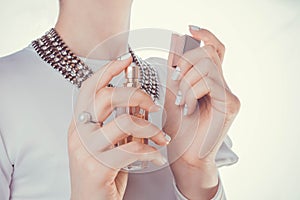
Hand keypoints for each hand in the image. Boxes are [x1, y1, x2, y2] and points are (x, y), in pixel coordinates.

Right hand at [68, 56, 168, 199]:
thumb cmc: (102, 173)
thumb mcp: (107, 144)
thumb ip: (117, 125)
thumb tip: (138, 106)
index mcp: (80, 124)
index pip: (89, 88)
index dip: (108, 70)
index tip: (126, 59)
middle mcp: (79, 134)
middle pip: (106, 96)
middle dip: (136, 95)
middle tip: (153, 106)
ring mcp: (86, 151)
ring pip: (124, 122)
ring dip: (149, 128)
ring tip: (161, 137)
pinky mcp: (98, 168)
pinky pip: (131, 149)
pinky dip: (150, 151)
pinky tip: (156, 156)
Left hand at [164, 26, 239, 198]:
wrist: (184, 156)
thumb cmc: (178, 129)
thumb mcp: (173, 92)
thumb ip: (176, 69)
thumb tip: (175, 42)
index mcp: (211, 81)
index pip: (215, 50)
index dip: (206, 36)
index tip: (190, 29)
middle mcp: (223, 86)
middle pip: (209, 53)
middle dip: (187, 62)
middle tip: (175, 80)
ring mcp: (229, 94)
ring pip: (208, 66)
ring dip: (187, 80)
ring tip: (181, 100)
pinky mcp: (230, 104)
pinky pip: (210, 82)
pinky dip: (192, 91)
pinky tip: (188, 106)